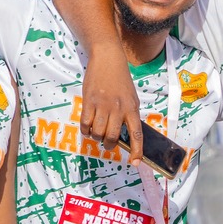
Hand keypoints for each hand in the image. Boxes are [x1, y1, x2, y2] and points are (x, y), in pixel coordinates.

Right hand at [81, 49, 142, 163]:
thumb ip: (130, 115)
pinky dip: (85, 130)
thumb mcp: (132, 98)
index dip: (137, 151)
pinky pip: (85, 123)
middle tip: (107, 144)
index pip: (136, 134)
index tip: (135, 163)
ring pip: (97, 132)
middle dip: (109, 145)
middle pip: (112, 137)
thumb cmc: (121, 81)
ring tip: (96, 134)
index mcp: (132, 109)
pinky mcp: (89, 101)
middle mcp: (118, 108)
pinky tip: (87, 128)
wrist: (108, 60)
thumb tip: (127, 135)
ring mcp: (103, 105)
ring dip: (96, 138)